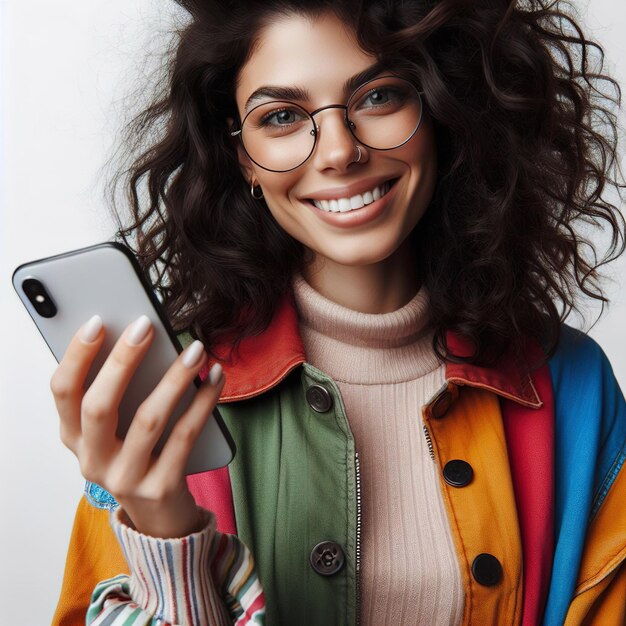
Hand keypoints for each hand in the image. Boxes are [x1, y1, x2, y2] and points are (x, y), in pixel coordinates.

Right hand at [50, 314, 224, 537]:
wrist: (161, 518)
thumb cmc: (139, 457)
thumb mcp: (116, 431)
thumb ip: (119, 394)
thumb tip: (142, 338)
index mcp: (75, 439)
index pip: (63, 393)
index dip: (77, 356)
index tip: (98, 321)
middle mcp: (93, 461)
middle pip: (98, 406)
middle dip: (122, 361)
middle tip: (146, 325)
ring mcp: (125, 479)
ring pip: (148, 420)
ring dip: (174, 378)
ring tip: (196, 349)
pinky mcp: (161, 488)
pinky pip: (185, 436)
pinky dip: (203, 402)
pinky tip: (216, 377)